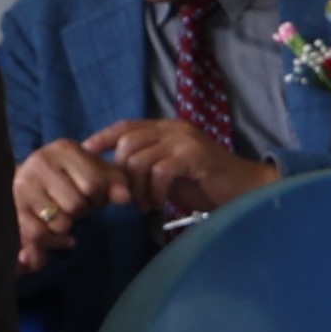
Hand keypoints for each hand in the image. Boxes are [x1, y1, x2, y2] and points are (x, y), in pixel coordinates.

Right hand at [11, 134, 138, 269]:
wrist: (27, 176)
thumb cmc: (69, 175)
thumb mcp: (96, 170)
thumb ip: (116, 182)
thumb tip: (125, 198)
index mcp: (65, 149)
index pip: (94, 184)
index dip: (101, 197)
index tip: (94, 196)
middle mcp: (41, 163)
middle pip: (76, 205)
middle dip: (83, 212)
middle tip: (77, 207)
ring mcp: (24, 186)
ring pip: (60, 223)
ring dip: (68, 227)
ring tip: (65, 217)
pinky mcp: (14, 209)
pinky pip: (40, 235)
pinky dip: (55, 242)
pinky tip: (60, 237)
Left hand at [87, 118, 273, 222]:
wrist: (245, 189)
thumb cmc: (205, 183)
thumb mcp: (169, 171)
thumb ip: (146, 166)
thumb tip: (113, 174)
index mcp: (165, 129)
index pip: (125, 126)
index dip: (102, 137)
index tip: (85, 152)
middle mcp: (173, 129)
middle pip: (127, 143)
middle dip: (121, 174)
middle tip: (128, 198)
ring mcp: (184, 141)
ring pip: (140, 159)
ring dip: (137, 187)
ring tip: (146, 205)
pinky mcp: (194, 157)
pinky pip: (160, 172)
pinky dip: (154, 191)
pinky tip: (159, 204)